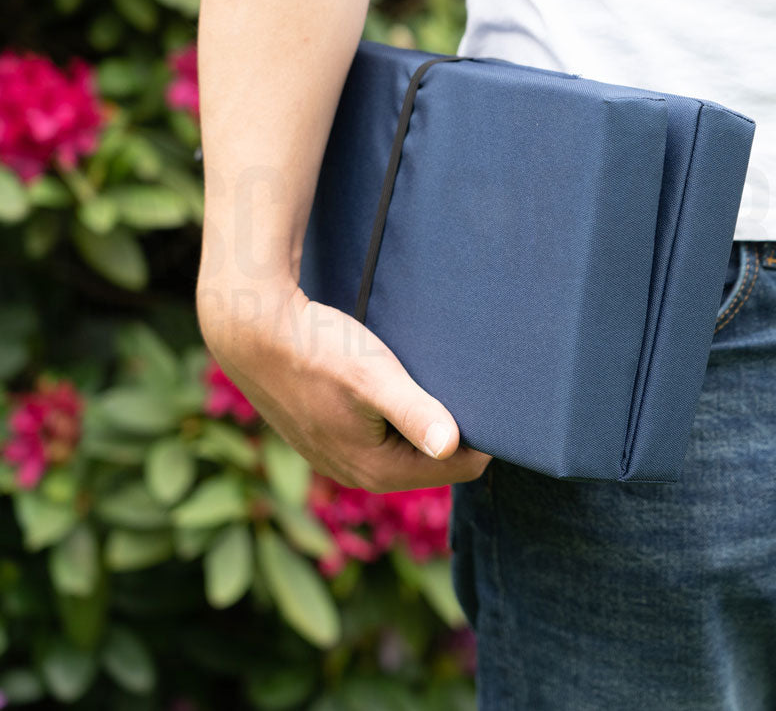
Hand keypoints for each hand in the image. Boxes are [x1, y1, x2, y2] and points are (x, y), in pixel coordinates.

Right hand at [197, 275, 492, 491]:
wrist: (251, 331)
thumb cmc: (316, 348)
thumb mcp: (373, 375)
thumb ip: (414, 411)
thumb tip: (453, 445)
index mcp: (376, 470)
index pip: (460, 468)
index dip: (483, 436)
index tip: (495, 400)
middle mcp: (358, 473)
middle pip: (433, 460)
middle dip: (454, 430)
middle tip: (466, 386)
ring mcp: (338, 456)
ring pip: (405, 447)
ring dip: (424, 420)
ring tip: (433, 381)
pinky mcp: (325, 435)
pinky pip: (379, 436)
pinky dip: (395, 416)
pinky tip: (395, 384)